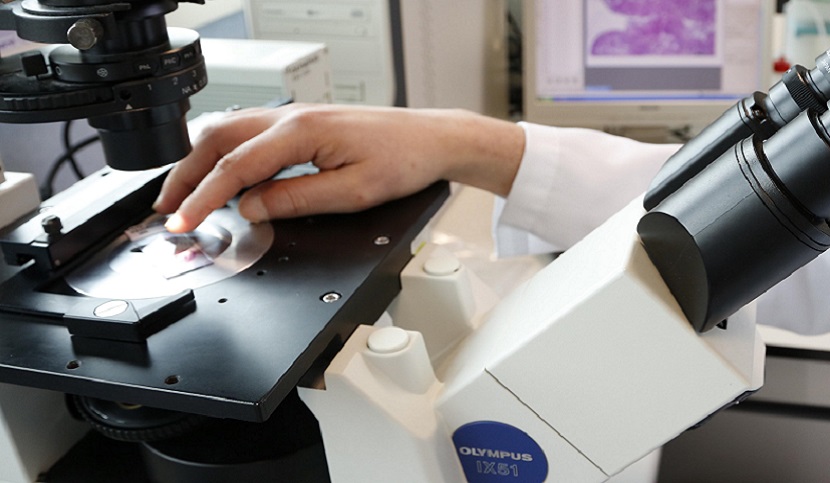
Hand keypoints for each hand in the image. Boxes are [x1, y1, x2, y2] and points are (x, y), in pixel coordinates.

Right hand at [153, 103, 524, 232]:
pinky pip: (248, 134)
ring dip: (200, 162)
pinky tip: (221, 175)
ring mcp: (294, 117)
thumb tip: (252, 208)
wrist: (432, 139)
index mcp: (300, 132)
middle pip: (217, 140)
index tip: (182, 222)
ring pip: (227, 132)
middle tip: (166, 209)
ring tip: (184, 194)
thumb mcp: (352, 192)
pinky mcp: (301, 124)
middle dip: (185, 175)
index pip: (235, 167)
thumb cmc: (403, 160)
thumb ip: (296, 200)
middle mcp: (291, 117)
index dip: (203, 198)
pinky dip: (223, 156)